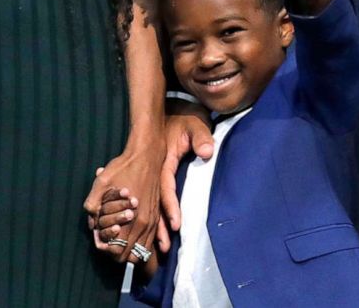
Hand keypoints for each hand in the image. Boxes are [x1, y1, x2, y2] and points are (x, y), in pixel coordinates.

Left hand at [83, 135, 163, 264]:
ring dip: (129, 251)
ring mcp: (152, 221)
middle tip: (107, 243)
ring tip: (117, 240)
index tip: (100, 242)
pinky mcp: (156, 216)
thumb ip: (93, 202)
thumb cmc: (123, 167)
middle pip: (130, 256)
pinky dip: (140, 245)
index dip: (107, 250)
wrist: (147, 156)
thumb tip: (90, 219)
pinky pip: (150, 241)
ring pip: (142, 251)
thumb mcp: (102, 182)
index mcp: (130, 219)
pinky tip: (130, 237)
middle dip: (117, 253)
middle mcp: (144, 224)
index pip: (118, 251)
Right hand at [156, 110, 213, 247]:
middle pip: (154, 202)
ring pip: (152, 204)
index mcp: (163, 160)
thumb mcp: (196, 124)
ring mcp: (154, 174)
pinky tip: (155, 232)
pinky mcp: (156, 176)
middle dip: (158, 225)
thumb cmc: (185, 117)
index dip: (170, 206)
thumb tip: (207, 152)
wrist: (171, 110)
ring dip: (155, 225)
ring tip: (158, 247)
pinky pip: (154, 199)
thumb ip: (202, 137)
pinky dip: (155, 216)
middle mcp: (156, 170)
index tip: (175, 224)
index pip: (166, 186)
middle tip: (162, 247)